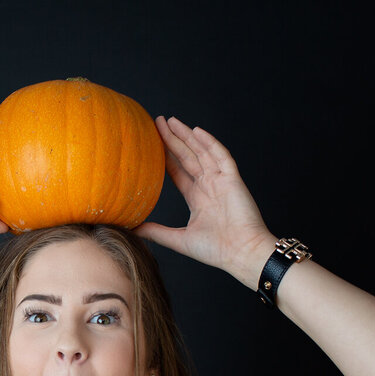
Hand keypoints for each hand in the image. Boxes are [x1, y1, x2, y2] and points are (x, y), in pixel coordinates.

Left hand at [135, 117, 276, 286]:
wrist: (241, 254)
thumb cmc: (216, 250)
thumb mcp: (179, 239)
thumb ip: (156, 232)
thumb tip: (133, 229)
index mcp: (198, 198)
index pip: (178, 172)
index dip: (166, 157)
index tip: (152, 144)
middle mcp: (209, 186)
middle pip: (187, 157)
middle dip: (173, 139)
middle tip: (157, 122)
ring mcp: (221, 181)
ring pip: (201, 152)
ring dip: (187, 136)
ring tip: (171, 121)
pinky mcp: (232, 180)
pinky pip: (221, 156)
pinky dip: (210, 143)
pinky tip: (197, 131)